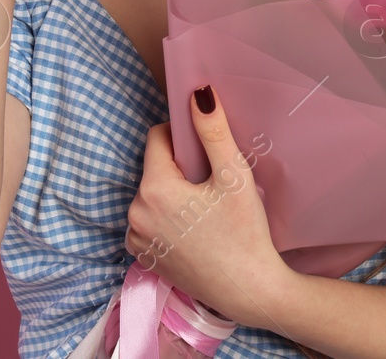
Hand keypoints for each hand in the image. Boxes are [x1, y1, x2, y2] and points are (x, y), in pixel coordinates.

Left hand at [124, 85, 290, 328]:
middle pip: (154, 167)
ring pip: (151, 194)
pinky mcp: (143, 258)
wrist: (250, 291)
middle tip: (211, 185)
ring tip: (205, 210)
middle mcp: (135, 213)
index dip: (182, 137)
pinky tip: (194, 230)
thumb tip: (198, 93)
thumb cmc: (245, 232)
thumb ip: (213, 131)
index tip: (206, 153)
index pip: (157, 137)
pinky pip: (148, 221)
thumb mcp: (234, 176)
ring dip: (172, 193)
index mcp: (153, 188)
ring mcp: (136, 238)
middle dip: (179, 168)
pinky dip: (165, 219)